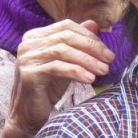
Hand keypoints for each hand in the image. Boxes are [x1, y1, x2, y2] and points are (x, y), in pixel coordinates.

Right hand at [0, 18, 113, 137]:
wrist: (28, 114)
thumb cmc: (48, 88)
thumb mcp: (67, 62)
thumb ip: (77, 44)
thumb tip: (94, 24)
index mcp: (36, 36)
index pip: (67, 27)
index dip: (90, 37)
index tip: (107, 51)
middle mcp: (28, 44)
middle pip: (66, 37)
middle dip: (92, 47)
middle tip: (110, 59)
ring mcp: (27, 58)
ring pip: (63, 51)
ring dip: (88, 60)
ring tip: (103, 70)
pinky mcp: (29, 74)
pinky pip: (58, 67)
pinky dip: (77, 72)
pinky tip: (90, 79)